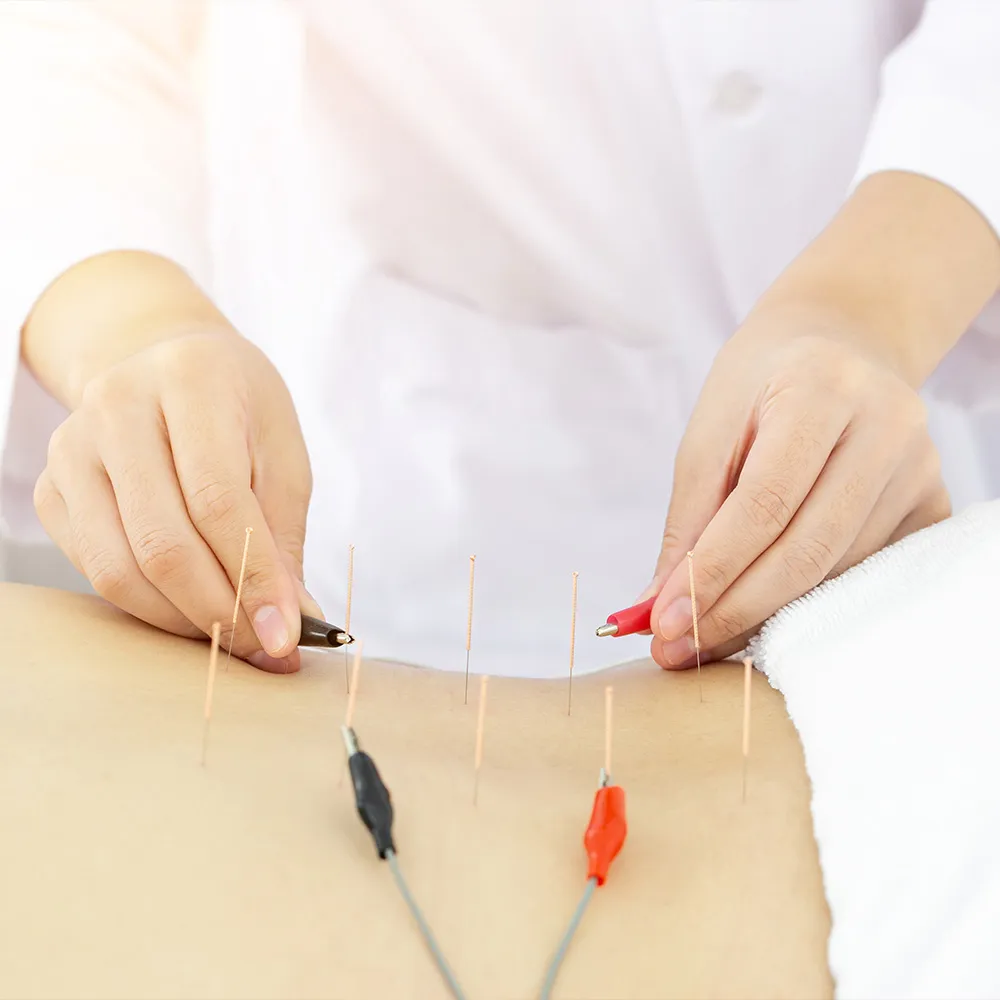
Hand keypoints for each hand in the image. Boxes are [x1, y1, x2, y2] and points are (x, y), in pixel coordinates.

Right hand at [34, 326, 319, 671]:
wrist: (166, 362)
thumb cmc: (238, 409)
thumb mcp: (283, 453)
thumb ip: (284, 535)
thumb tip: (292, 622)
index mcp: (190, 382)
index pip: (218, 501)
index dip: (253, 579)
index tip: (284, 637)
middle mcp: (118, 408)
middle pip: (162, 543)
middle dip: (219, 612)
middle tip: (262, 648)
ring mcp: (73, 448)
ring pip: (118, 568)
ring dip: (182, 619)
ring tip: (232, 632)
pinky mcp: (52, 487)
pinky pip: (95, 568)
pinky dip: (147, 605)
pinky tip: (190, 607)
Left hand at [646, 305, 950, 668]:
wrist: (841, 344)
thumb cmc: (761, 384)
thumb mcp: (710, 429)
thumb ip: (687, 518)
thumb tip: (656, 605)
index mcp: (822, 389)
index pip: (764, 502)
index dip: (712, 571)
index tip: (662, 623)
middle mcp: (887, 427)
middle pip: (808, 548)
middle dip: (734, 611)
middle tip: (675, 650)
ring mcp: (920, 468)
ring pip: (836, 571)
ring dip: (766, 615)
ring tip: (705, 638)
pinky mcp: (934, 503)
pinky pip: (865, 575)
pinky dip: (810, 603)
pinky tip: (763, 617)